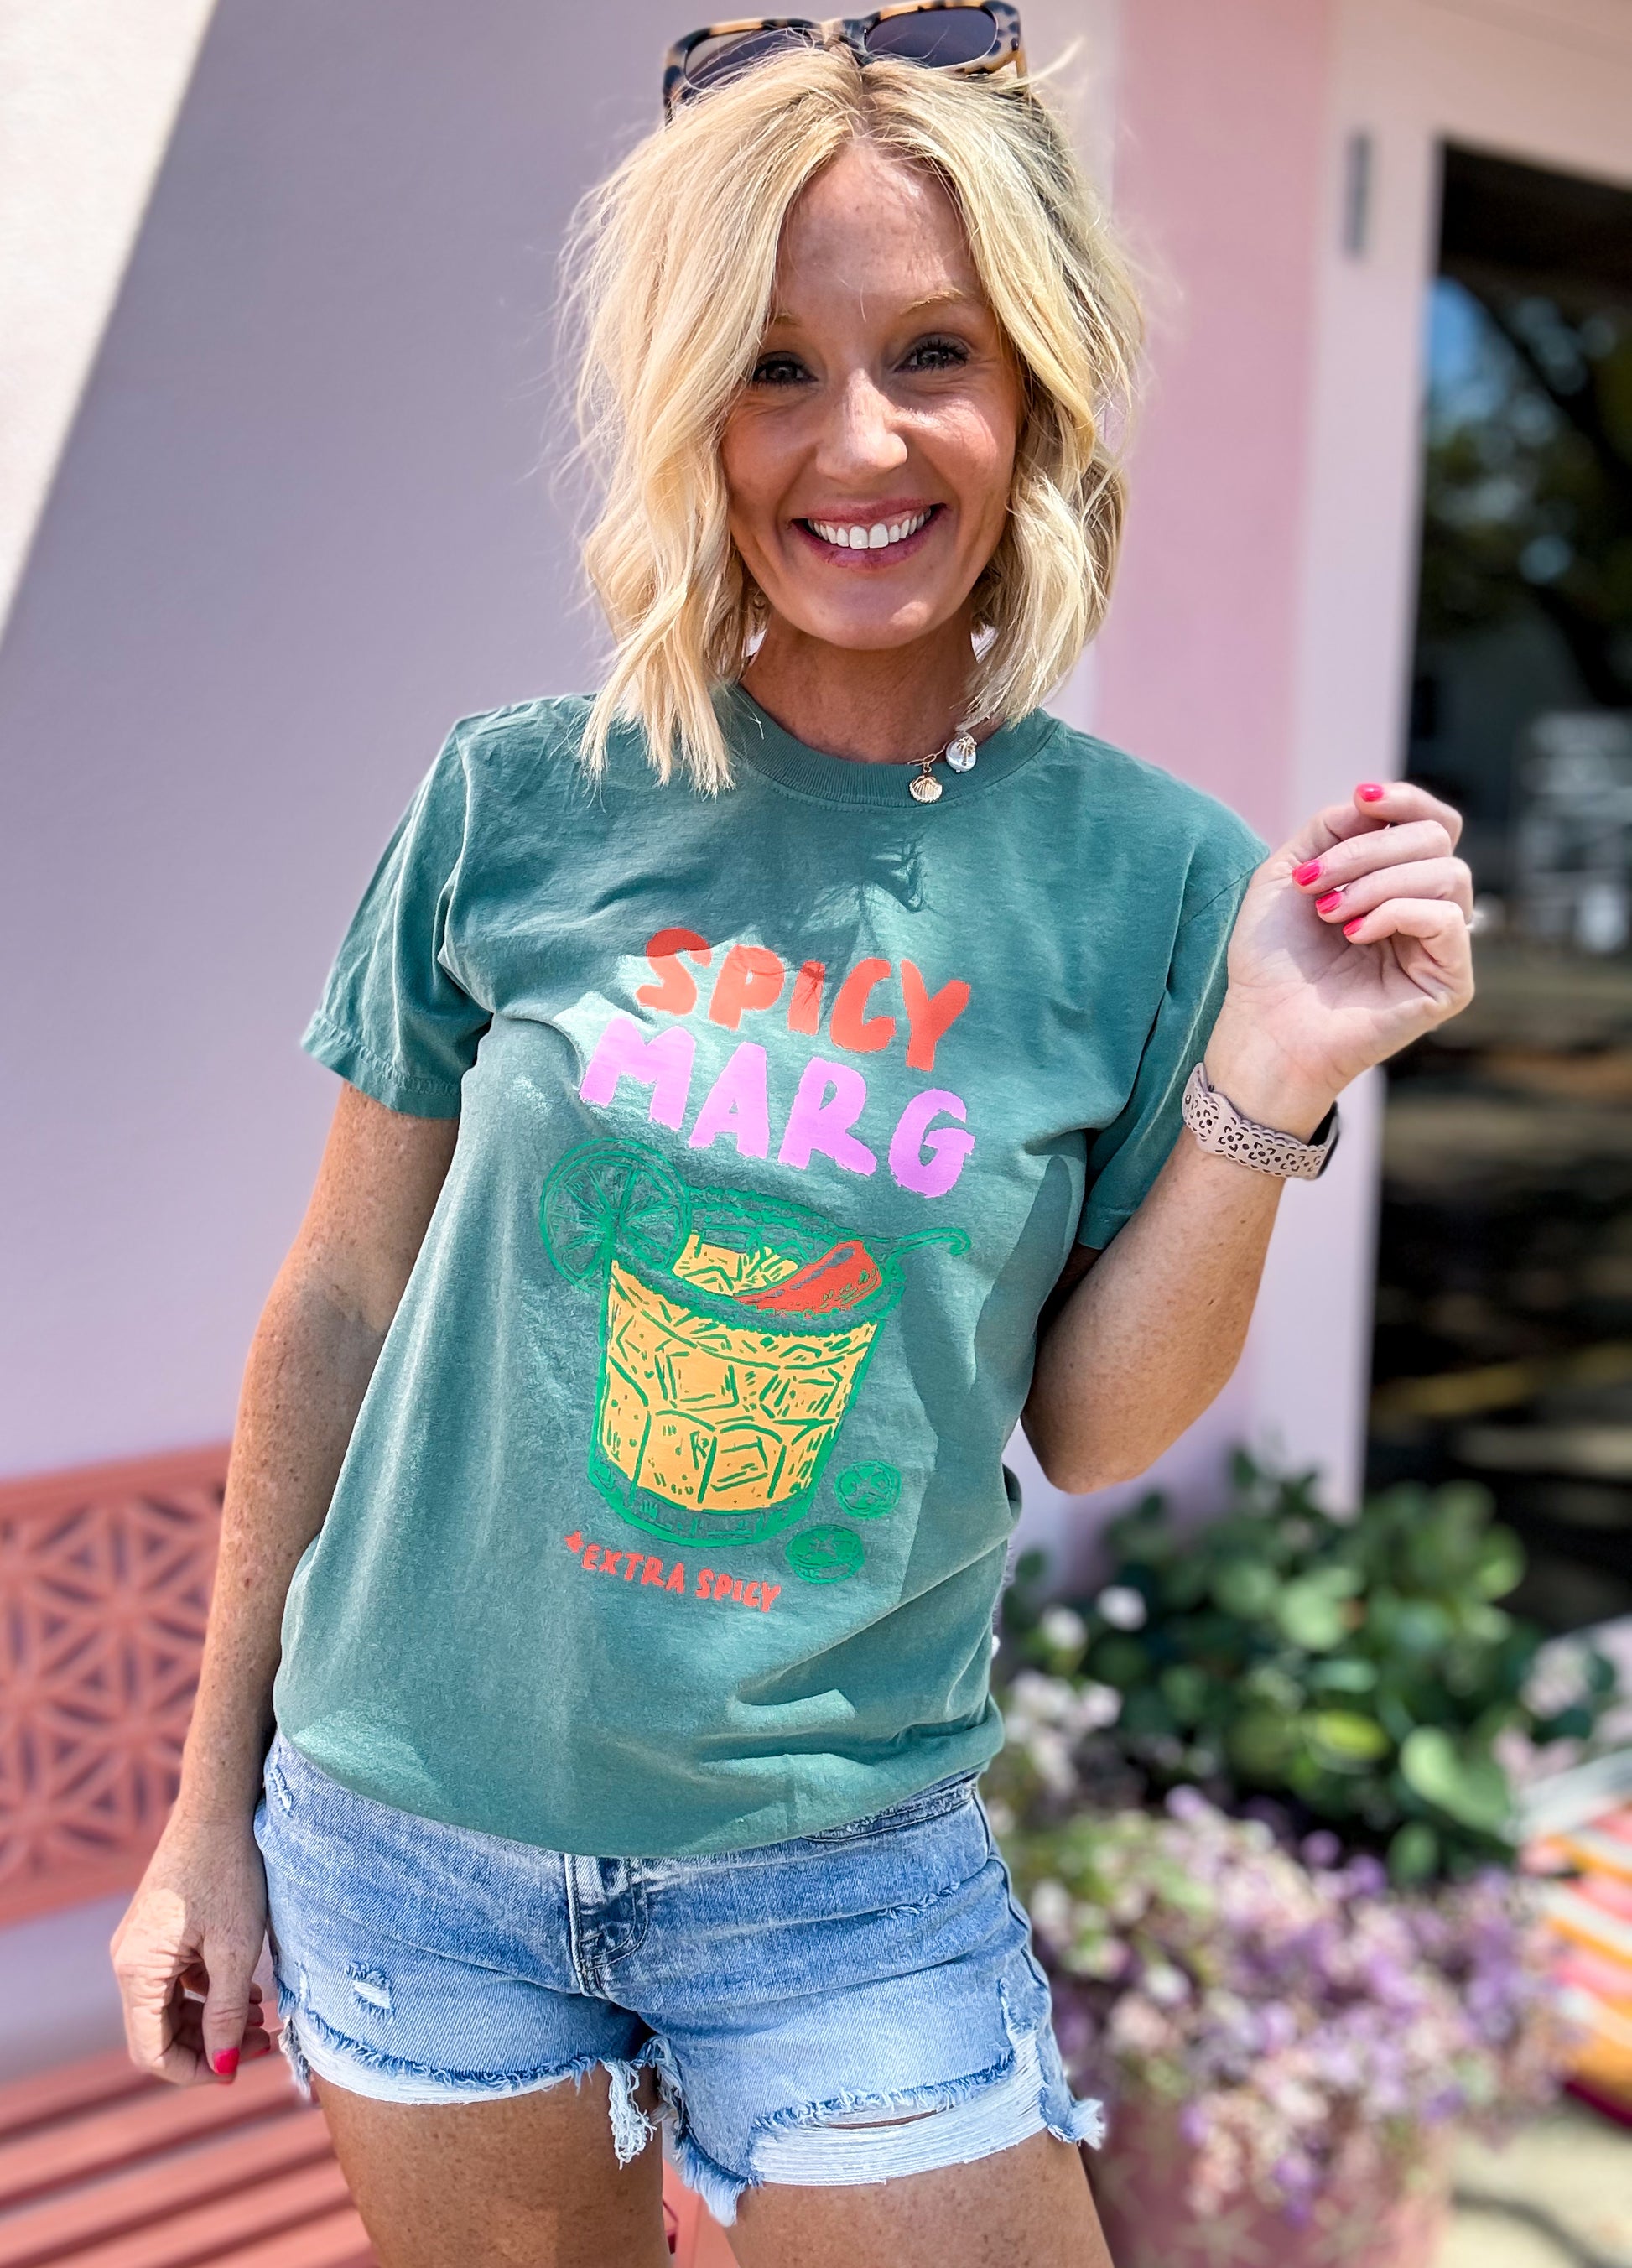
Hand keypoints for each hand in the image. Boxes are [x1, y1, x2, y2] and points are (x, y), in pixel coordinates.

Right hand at [111, 1811, 274, 2085]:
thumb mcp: (236, 1948)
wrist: (219, 1804)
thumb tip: (224, 2067)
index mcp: (137, 1971)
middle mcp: (127, 1961)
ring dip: (211, 2020)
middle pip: (159, 2032)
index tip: (241, 2068)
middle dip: (209, 2046)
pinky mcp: (156, 1929)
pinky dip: (207, 1991)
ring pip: (168, 2007)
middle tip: (264, 2042)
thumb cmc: (230, 1872)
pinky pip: (174, 1979)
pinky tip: (249, 1989)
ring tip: (263, 2016)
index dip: (196, 2071)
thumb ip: (226, 2013)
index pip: (152, 2053)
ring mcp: (139, 1944)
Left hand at [1206, 780, 1473, 1133]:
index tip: (1362, 796)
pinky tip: (1354, 935)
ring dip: (1378, 882)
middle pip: (1437, 840)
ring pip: (1448, 873)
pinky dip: (1398, 913)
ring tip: (1330, 913)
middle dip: (1369, 849)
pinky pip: (1450, 920)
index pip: (1432, 823)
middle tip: (1316, 883)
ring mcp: (1442, 948)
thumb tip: (1372, 803)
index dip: (1406, 800)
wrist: (1263, 1029)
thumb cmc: (1270, 960)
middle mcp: (1426, 911)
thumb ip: (1331, 829)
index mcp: (1396, 883)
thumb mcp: (1288, 873)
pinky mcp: (1450, 984)